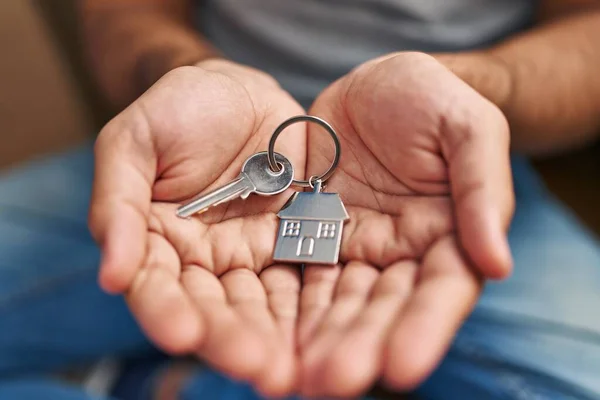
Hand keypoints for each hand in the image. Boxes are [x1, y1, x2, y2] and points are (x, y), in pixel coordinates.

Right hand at [89, 60, 304, 395]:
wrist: (239, 91)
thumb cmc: (178, 109)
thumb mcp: (134, 142)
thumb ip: (119, 203)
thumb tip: (111, 274)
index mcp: (154, 241)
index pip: (155, 286)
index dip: (165, 311)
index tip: (182, 333)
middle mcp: (201, 259)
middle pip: (212, 307)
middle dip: (230, 339)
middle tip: (255, 368)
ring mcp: (248, 254)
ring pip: (259, 303)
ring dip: (273, 337)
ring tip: (287, 369)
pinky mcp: (291, 242)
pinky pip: (302, 277)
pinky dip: (310, 306)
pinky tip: (322, 333)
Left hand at [297, 52, 513, 396]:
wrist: (375, 84)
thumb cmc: (431, 99)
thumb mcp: (468, 128)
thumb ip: (482, 190)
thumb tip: (496, 263)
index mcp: (447, 233)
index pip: (441, 290)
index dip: (424, 328)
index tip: (403, 367)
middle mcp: (400, 253)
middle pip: (382, 308)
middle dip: (359, 345)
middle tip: (332, 382)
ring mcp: (354, 247)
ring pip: (336, 301)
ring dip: (319, 339)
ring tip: (296, 376)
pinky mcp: (313, 234)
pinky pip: (297, 273)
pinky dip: (286, 306)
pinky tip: (269, 334)